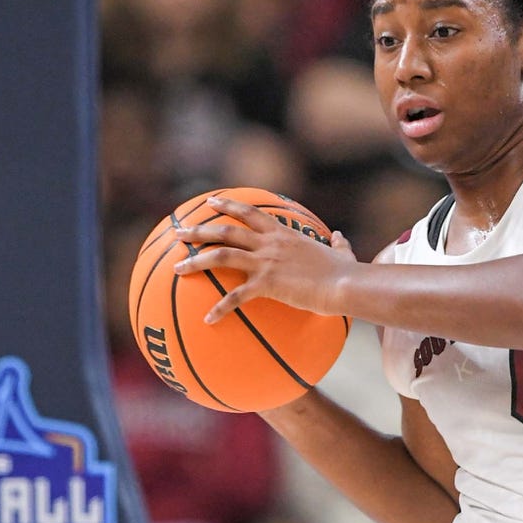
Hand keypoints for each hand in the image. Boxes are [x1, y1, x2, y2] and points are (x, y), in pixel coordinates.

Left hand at [172, 195, 358, 322]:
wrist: (345, 284)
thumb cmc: (346, 272)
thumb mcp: (342, 253)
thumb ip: (338, 243)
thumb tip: (340, 236)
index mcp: (283, 233)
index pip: (250, 212)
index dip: (228, 205)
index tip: (210, 202)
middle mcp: (270, 243)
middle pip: (226, 230)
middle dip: (199, 230)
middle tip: (180, 233)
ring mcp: (266, 261)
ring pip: (221, 255)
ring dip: (196, 260)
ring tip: (177, 268)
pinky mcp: (267, 284)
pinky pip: (236, 296)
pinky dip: (220, 308)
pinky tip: (208, 320)